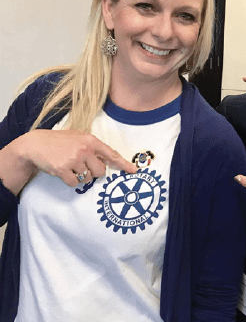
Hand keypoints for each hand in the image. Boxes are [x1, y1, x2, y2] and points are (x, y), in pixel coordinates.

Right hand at [18, 129, 136, 188]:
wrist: (36, 144)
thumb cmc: (60, 141)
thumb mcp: (79, 138)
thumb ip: (93, 147)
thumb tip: (110, 159)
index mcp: (91, 140)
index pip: (111, 154)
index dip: (123, 164)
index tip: (134, 170)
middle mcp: (85, 149)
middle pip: (100, 171)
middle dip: (94, 172)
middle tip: (83, 166)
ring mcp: (74, 159)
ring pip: (87, 178)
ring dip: (81, 176)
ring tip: (70, 166)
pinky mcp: (63, 169)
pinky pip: (75, 183)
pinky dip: (70, 181)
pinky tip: (63, 171)